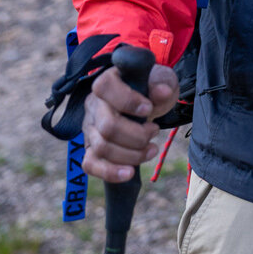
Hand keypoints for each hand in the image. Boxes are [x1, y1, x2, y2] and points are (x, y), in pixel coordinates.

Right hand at [81, 61, 178, 182]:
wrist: (146, 102)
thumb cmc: (150, 88)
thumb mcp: (160, 80)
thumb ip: (161, 84)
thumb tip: (163, 92)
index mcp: (107, 82)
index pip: (105, 88)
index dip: (128, 101)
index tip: (149, 109)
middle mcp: (93, 105)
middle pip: (107, 126)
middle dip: (137, 135)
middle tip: (154, 131)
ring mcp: (89, 128)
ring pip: (102, 148)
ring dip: (132, 154)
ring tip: (151, 149)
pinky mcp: (91, 148)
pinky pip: (90, 165)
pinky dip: (110, 172)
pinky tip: (129, 173)